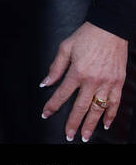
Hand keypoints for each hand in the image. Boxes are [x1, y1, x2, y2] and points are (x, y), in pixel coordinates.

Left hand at [39, 21, 127, 140]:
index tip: (46, 114)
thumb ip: (56, 67)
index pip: (62, 94)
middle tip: (68, 135)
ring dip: (91, 124)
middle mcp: (93, 80)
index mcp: (77, 72)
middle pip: (80, 107)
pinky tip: (106, 124)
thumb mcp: (65, 48)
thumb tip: (46, 82)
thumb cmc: (86, 36)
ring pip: (98, 109)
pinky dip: (111, 115)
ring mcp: (108, 83)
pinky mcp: (118, 82)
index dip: (52, 105)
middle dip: (73, 122)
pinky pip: (115, 103)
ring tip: (85, 135)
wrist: (109, 29)